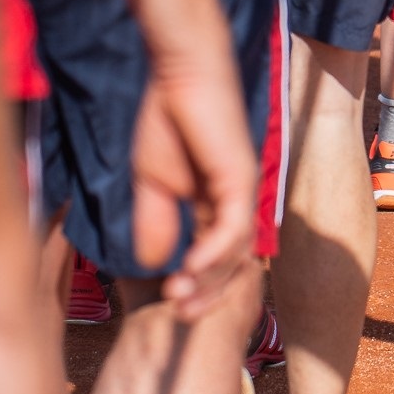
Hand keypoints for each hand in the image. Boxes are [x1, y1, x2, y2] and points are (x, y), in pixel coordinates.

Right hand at [133, 45, 261, 319]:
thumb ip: (155, 221)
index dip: (196, 287)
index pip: (212, 259)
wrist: (179, 76)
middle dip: (206, 294)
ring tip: (178, 298)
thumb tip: (157, 263)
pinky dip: (215, 252)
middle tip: (178, 317)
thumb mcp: (152, 183)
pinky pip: (234, 227)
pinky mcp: (241, 177)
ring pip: (234, 252)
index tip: (170, 308)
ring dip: (208, 280)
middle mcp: (234, 204)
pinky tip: (190, 268)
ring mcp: (241, 192)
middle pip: (229, 264)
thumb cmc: (167, 121)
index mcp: (213, 206)